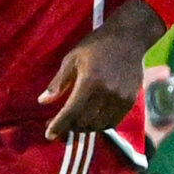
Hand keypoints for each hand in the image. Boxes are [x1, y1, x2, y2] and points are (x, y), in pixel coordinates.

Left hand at [40, 0, 161, 137]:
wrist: (128, 39)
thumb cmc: (96, 46)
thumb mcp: (72, 59)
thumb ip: (58, 82)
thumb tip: (43, 102)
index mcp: (90, 81)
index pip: (71, 111)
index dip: (58, 126)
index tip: (48, 135)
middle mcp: (106, 93)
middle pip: (84, 122)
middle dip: (69, 127)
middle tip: (59, 124)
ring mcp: (120, 98)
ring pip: (98, 125)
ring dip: (84, 127)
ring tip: (74, 122)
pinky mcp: (130, 101)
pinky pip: (112, 122)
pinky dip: (99, 124)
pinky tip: (91, 118)